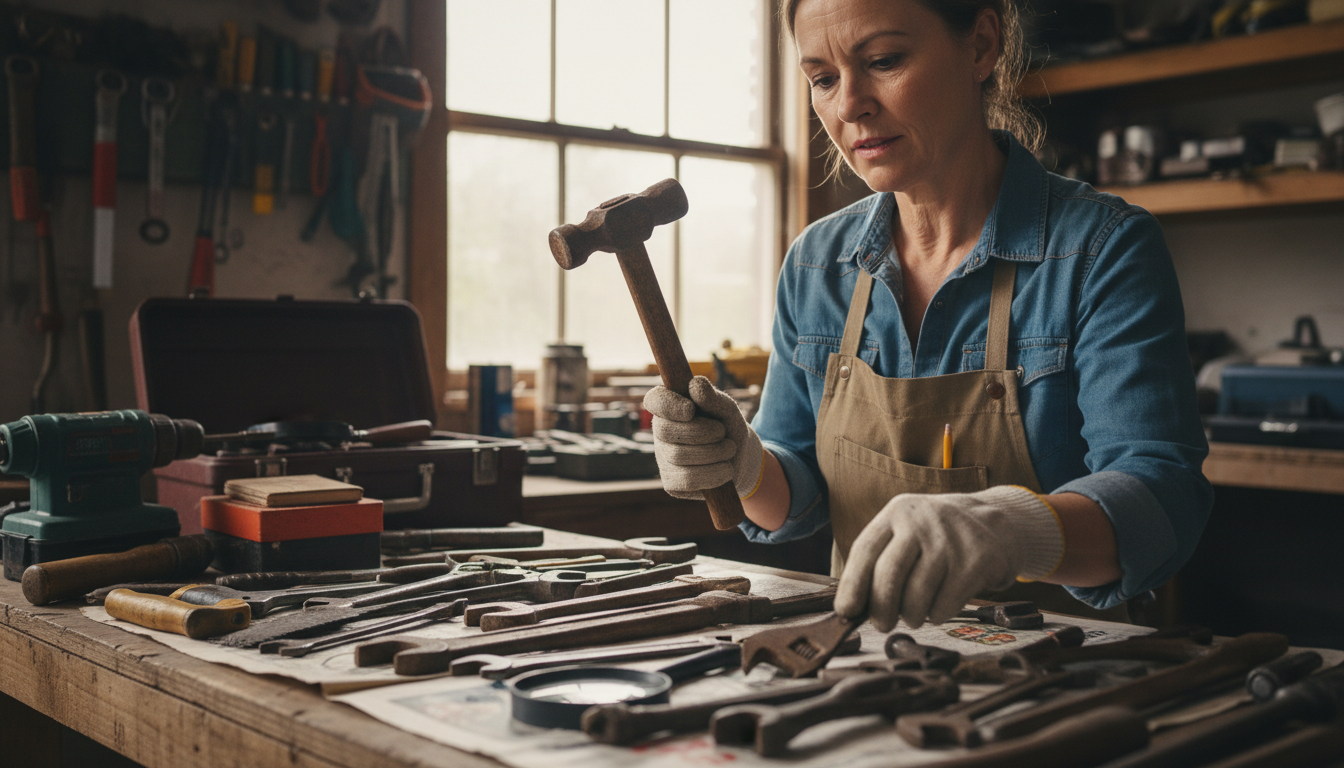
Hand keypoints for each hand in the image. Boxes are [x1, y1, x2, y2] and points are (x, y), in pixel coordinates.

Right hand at [643, 376, 763, 500]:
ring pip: (679, 456)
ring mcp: (663, 458)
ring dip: (713, 452)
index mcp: (670, 407)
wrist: (740, 459)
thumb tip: (695, 384)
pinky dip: (712, 474)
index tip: (690, 409)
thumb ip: (712, 397)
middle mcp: (661, 432)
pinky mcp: (671, 482)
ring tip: (730, 449)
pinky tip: (726, 470)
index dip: (668, 405)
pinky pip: (686, 480)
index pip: (654, 400)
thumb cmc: (728, 426)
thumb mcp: (726, 409)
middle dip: (701, 431)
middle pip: (667, 430)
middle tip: (722, 432)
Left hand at [834, 486, 1063, 630]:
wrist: (998, 523)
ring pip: (917, 593)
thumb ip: (882, 559)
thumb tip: (853, 606)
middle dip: (881, 608)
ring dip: (911, 615)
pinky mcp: (977, 560)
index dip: (852, 585)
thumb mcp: (908, 531)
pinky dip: (937, 615)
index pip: (865, 550)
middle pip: (889, 573)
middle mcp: (921, 521)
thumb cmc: (941, 538)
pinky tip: (939, 609)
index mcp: (896, 513)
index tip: (845, 611)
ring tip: (913, 616)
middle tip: (881, 624)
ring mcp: (951, 539)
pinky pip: (946, 603)